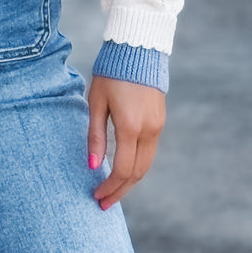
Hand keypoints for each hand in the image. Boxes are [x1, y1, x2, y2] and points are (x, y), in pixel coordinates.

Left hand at [87, 76, 165, 209]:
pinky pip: (149, 151)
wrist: (137, 49)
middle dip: (120, 191)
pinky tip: (123, 168)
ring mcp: (157, 126)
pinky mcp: (160, 121)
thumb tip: (92, 165)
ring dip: (130, 181)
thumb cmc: (111, 73)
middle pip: (137, 173)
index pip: (122, 169)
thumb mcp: (96, 101)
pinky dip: (137, 165)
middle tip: (104, 203)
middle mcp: (148, 130)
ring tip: (112, 190)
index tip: (96, 196)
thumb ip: (95, 134)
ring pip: (146, 164)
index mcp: (130, 126)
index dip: (110, 187)